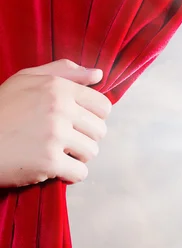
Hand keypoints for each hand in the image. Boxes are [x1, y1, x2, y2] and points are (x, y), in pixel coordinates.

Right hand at [0, 59, 111, 186]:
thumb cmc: (0, 109)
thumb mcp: (26, 80)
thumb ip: (64, 72)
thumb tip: (98, 74)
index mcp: (58, 88)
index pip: (103, 106)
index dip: (94, 118)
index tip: (78, 124)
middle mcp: (60, 110)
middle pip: (99, 131)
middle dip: (84, 138)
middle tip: (62, 141)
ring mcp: (54, 136)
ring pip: (92, 152)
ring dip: (77, 157)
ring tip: (55, 153)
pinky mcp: (48, 162)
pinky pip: (80, 173)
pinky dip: (69, 175)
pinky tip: (53, 169)